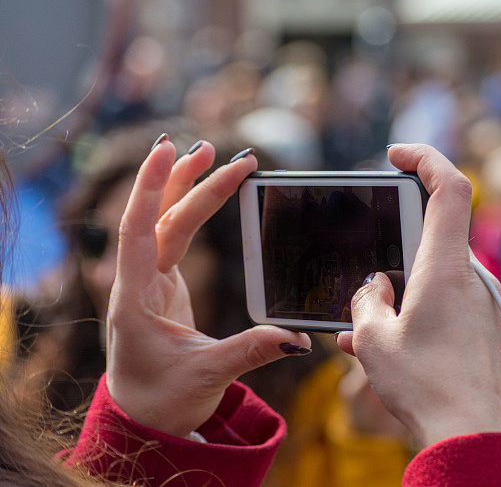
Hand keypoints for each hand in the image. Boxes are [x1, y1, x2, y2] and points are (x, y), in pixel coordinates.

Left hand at [106, 138, 310, 436]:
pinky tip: (204, 192)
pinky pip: (175, 238)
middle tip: (218, 150)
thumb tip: (297, 338)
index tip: (166, 150)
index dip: (151, 188)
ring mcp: (151, 282)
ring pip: (167, 224)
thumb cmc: (164, 399)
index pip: (138, 231)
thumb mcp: (209, 375)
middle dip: (187, 181)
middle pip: (161, 219)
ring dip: (187, 188)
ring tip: (209, 154)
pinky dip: (190, 211)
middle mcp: (138, 284)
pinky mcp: (165, 286)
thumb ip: (251, 351)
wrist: (145, 418)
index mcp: (136, 300)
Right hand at [336, 144, 500, 447]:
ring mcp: (481, 302)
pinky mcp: (483, 326)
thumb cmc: (424, 385)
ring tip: (363, 328)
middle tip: (364, 277)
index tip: (395, 154)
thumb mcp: (375, 340)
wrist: (472, 436)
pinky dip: (415, 311)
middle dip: (392, 248)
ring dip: (398, 290)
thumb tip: (375, 287)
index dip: (424, 157)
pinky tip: (386, 345)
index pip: (449, 186)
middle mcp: (470, 277)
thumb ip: (366, 301)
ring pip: (432, 275)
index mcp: (446, 267)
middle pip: (431, 235)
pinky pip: (445, 302)